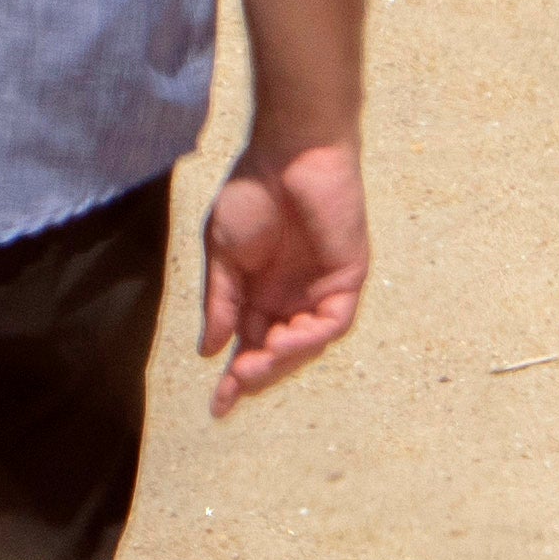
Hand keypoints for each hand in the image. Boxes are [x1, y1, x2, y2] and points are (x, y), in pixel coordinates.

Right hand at [201, 131, 370, 413]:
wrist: (288, 151)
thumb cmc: (252, 192)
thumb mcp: (223, 255)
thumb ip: (221, 302)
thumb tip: (210, 351)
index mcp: (259, 291)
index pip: (249, 344)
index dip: (235, 377)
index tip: (218, 409)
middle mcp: (292, 295)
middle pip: (277, 350)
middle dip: (257, 373)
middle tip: (236, 386)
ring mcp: (321, 287)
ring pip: (306, 343)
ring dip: (282, 360)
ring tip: (256, 366)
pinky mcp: (348, 276)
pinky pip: (333, 321)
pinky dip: (310, 337)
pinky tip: (285, 340)